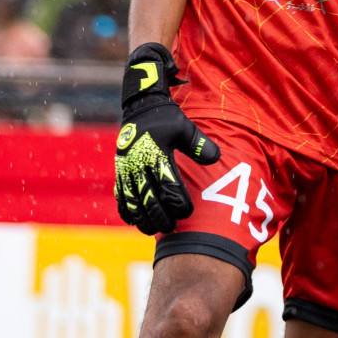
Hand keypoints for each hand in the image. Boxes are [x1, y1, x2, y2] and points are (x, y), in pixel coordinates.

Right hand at [114, 42, 219, 234]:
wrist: (141, 107)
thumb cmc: (166, 119)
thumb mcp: (185, 127)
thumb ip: (199, 144)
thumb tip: (216, 158)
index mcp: (157, 154)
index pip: (168, 184)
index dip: (177, 201)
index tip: (186, 212)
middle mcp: (139, 163)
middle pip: (149, 198)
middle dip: (160, 216)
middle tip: (172, 227)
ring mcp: (127, 168)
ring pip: (132, 200)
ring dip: (142, 217)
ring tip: (153, 230)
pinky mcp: (120, 170)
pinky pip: (120, 194)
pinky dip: (126, 209)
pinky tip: (133, 221)